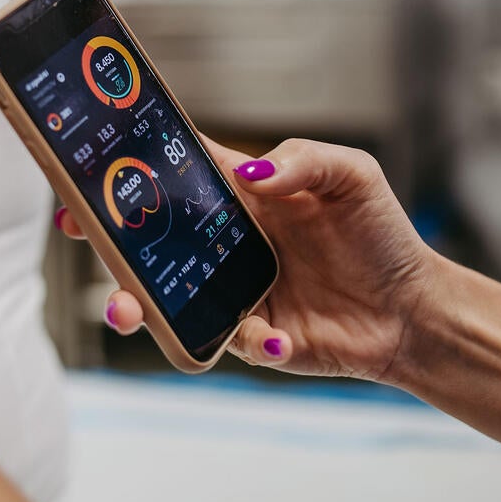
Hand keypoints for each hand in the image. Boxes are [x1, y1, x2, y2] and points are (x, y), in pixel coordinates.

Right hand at [60, 137, 443, 382]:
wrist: (416, 308)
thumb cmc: (381, 233)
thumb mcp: (351, 175)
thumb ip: (302, 160)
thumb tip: (251, 174)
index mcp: (240, 195)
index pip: (170, 174)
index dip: (125, 171)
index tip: (86, 175)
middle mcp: (226, 242)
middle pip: (150, 239)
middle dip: (108, 240)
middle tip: (84, 237)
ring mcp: (235, 291)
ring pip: (167, 298)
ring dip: (138, 304)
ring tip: (130, 310)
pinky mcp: (256, 337)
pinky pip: (233, 341)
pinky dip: (253, 341)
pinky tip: (280, 337)